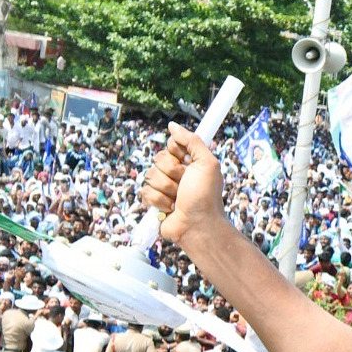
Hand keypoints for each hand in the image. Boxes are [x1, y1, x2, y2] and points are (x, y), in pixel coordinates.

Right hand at [142, 122, 225, 244]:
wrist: (198, 225)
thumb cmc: (206, 196)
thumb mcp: (207, 163)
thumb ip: (192, 141)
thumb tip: (173, 126)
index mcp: (188, 161)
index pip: (171, 145)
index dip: (177, 153)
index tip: (187, 163)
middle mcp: (175, 172)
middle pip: (159, 159)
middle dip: (172, 173)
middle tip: (184, 185)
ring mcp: (164, 187)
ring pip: (150, 175)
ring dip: (166, 189)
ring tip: (178, 199)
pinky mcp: (154, 201)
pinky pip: (145, 192)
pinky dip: (159, 201)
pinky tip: (170, 208)